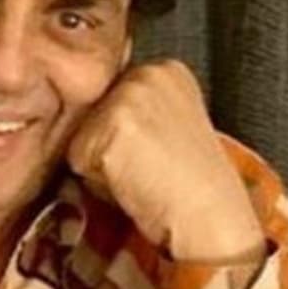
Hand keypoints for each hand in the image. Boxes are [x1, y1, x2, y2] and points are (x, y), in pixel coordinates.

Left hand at [67, 60, 264, 264]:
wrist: (210, 218)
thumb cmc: (187, 187)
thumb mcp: (165, 129)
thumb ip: (131, 113)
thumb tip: (84, 119)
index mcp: (167, 70)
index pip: (108, 97)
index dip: (120, 135)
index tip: (153, 153)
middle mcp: (150, 71)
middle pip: (88, 113)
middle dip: (105, 144)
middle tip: (147, 166)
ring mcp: (131, 93)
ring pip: (80, 135)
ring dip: (99, 164)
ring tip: (141, 174)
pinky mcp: (115, 122)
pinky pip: (77, 157)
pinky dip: (96, 179)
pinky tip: (134, 181)